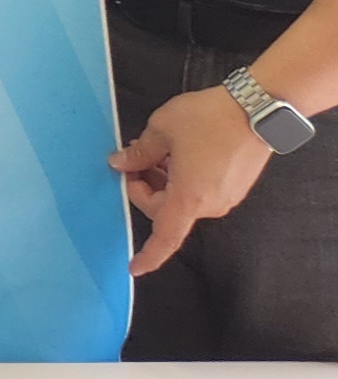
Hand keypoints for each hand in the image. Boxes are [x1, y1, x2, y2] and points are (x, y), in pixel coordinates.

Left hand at [112, 86, 275, 272]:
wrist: (257, 111)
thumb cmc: (206, 119)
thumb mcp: (161, 130)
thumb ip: (139, 153)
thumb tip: (120, 164)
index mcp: (190, 198)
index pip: (166, 237)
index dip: (149, 255)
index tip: (133, 267)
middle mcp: (210, 206)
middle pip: (165, 209)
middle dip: (144, 186)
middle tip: (133, 154)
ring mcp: (226, 198)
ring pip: (182, 198)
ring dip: (162, 179)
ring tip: (155, 147)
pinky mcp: (235, 187)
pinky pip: (199, 191)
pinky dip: (181, 177)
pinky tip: (177, 151)